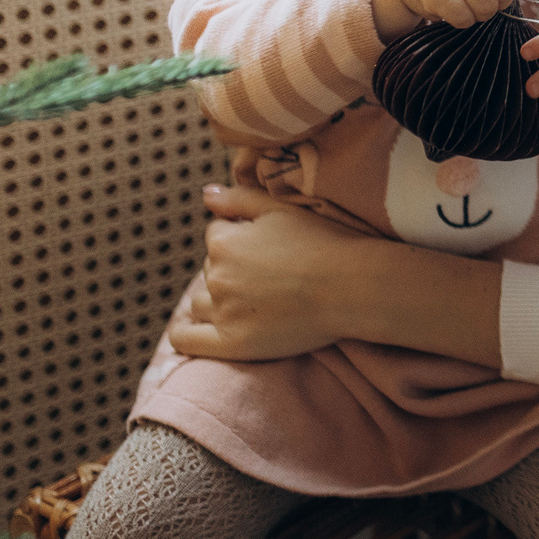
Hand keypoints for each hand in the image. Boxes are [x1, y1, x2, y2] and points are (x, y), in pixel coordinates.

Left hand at [167, 184, 381, 360]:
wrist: (354, 286)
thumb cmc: (325, 242)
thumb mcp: (282, 209)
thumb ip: (238, 199)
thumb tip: (206, 195)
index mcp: (223, 241)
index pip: (218, 236)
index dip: (243, 239)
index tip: (270, 250)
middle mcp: (216, 275)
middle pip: (210, 269)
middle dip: (231, 269)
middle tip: (271, 276)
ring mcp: (223, 311)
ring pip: (201, 302)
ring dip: (217, 300)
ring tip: (255, 301)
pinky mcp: (232, 344)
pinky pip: (187, 340)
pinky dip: (184, 335)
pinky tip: (199, 332)